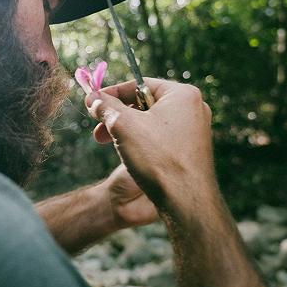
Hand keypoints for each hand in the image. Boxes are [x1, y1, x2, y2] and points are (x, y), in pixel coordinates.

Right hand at [86, 78, 215, 218]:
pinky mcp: (190, 150)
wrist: (186, 202)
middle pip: (144, 104)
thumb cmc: (157, 158)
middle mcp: (193, 109)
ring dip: (125, 130)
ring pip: (150, 122)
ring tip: (108, 143)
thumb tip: (92, 97)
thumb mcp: (123, 125)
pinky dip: (140, 141)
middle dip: (116, 115)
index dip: (111, 93)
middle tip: (97, 128)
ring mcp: (194, 130)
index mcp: (182, 94)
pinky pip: (160, 137)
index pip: (139, 84)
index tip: (92, 102)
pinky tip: (129, 156)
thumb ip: (105, 106)